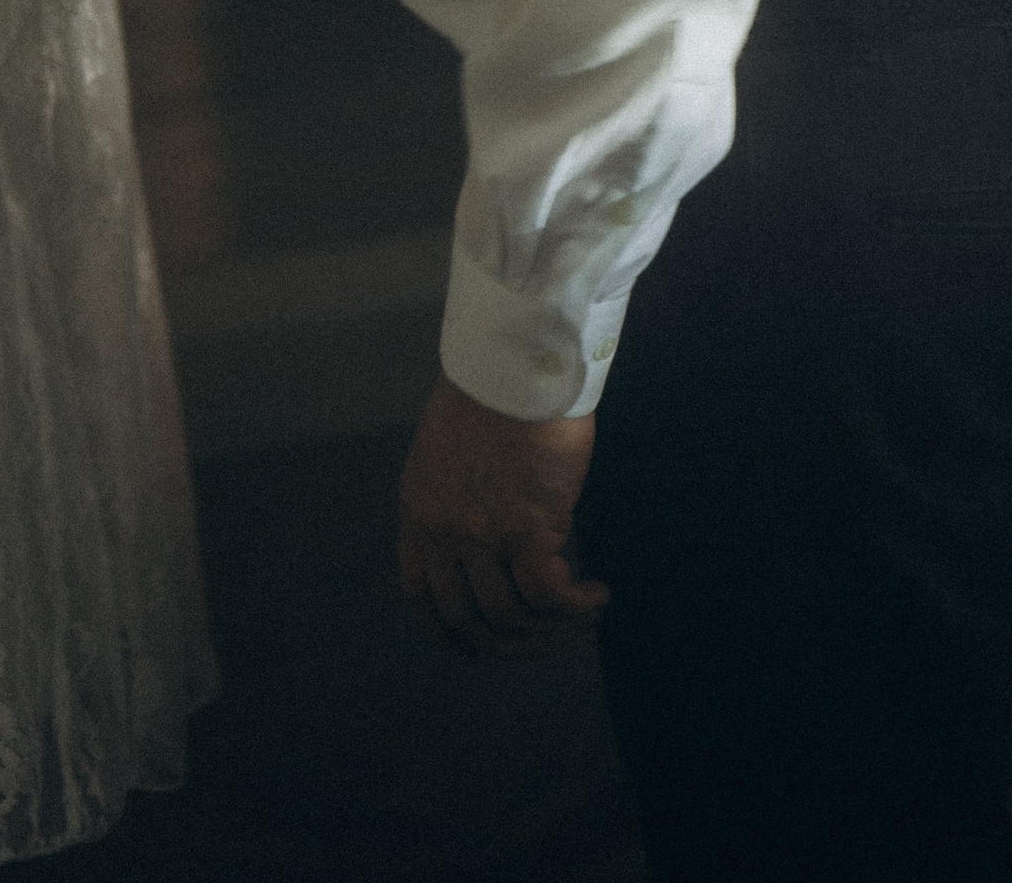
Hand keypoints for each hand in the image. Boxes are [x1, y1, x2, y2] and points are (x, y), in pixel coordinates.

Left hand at [397, 374, 607, 657]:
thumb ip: (454, 498)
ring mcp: (483, 535)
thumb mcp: (446, 450)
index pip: (421, 595)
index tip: (472, 650)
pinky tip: (594, 597)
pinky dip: (575, 606)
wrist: (514, 362)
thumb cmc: (490, 392)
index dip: (447, 634)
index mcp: (418, 510)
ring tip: (571, 614)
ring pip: (510, 614)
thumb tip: (483, 538)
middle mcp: (443, 531)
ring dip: (543, 629)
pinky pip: (550, 595)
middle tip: (534, 643)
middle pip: (467, 616)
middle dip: (503, 642)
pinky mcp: (529, 529)